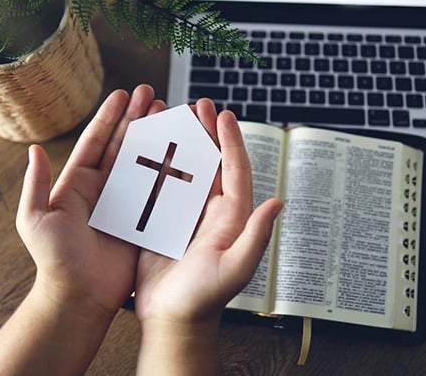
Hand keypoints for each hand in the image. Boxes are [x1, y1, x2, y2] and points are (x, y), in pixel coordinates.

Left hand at [16, 84, 165, 318]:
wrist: (78, 298)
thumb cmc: (53, 261)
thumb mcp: (35, 220)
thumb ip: (36, 185)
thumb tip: (34, 149)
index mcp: (78, 184)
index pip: (96, 142)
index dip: (109, 117)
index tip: (122, 94)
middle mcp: (103, 189)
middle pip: (123, 146)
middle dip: (136, 118)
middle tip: (152, 94)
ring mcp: (125, 204)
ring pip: (143, 163)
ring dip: (155, 138)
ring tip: (170, 114)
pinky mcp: (143, 220)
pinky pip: (158, 191)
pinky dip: (170, 171)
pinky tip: (183, 152)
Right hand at [134, 99, 282, 374]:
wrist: (174, 320)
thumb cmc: (205, 299)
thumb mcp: (235, 268)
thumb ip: (256, 236)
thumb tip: (277, 202)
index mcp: (231, 217)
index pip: (235, 170)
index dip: (231, 141)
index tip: (225, 114)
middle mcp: (212, 212)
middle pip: (212, 163)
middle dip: (207, 133)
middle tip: (199, 105)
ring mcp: (187, 216)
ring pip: (187, 170)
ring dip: (182, 143)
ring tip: (174, 118)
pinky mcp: (163, 223)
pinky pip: (162, 188)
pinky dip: (157, 166)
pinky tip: (148, 149)